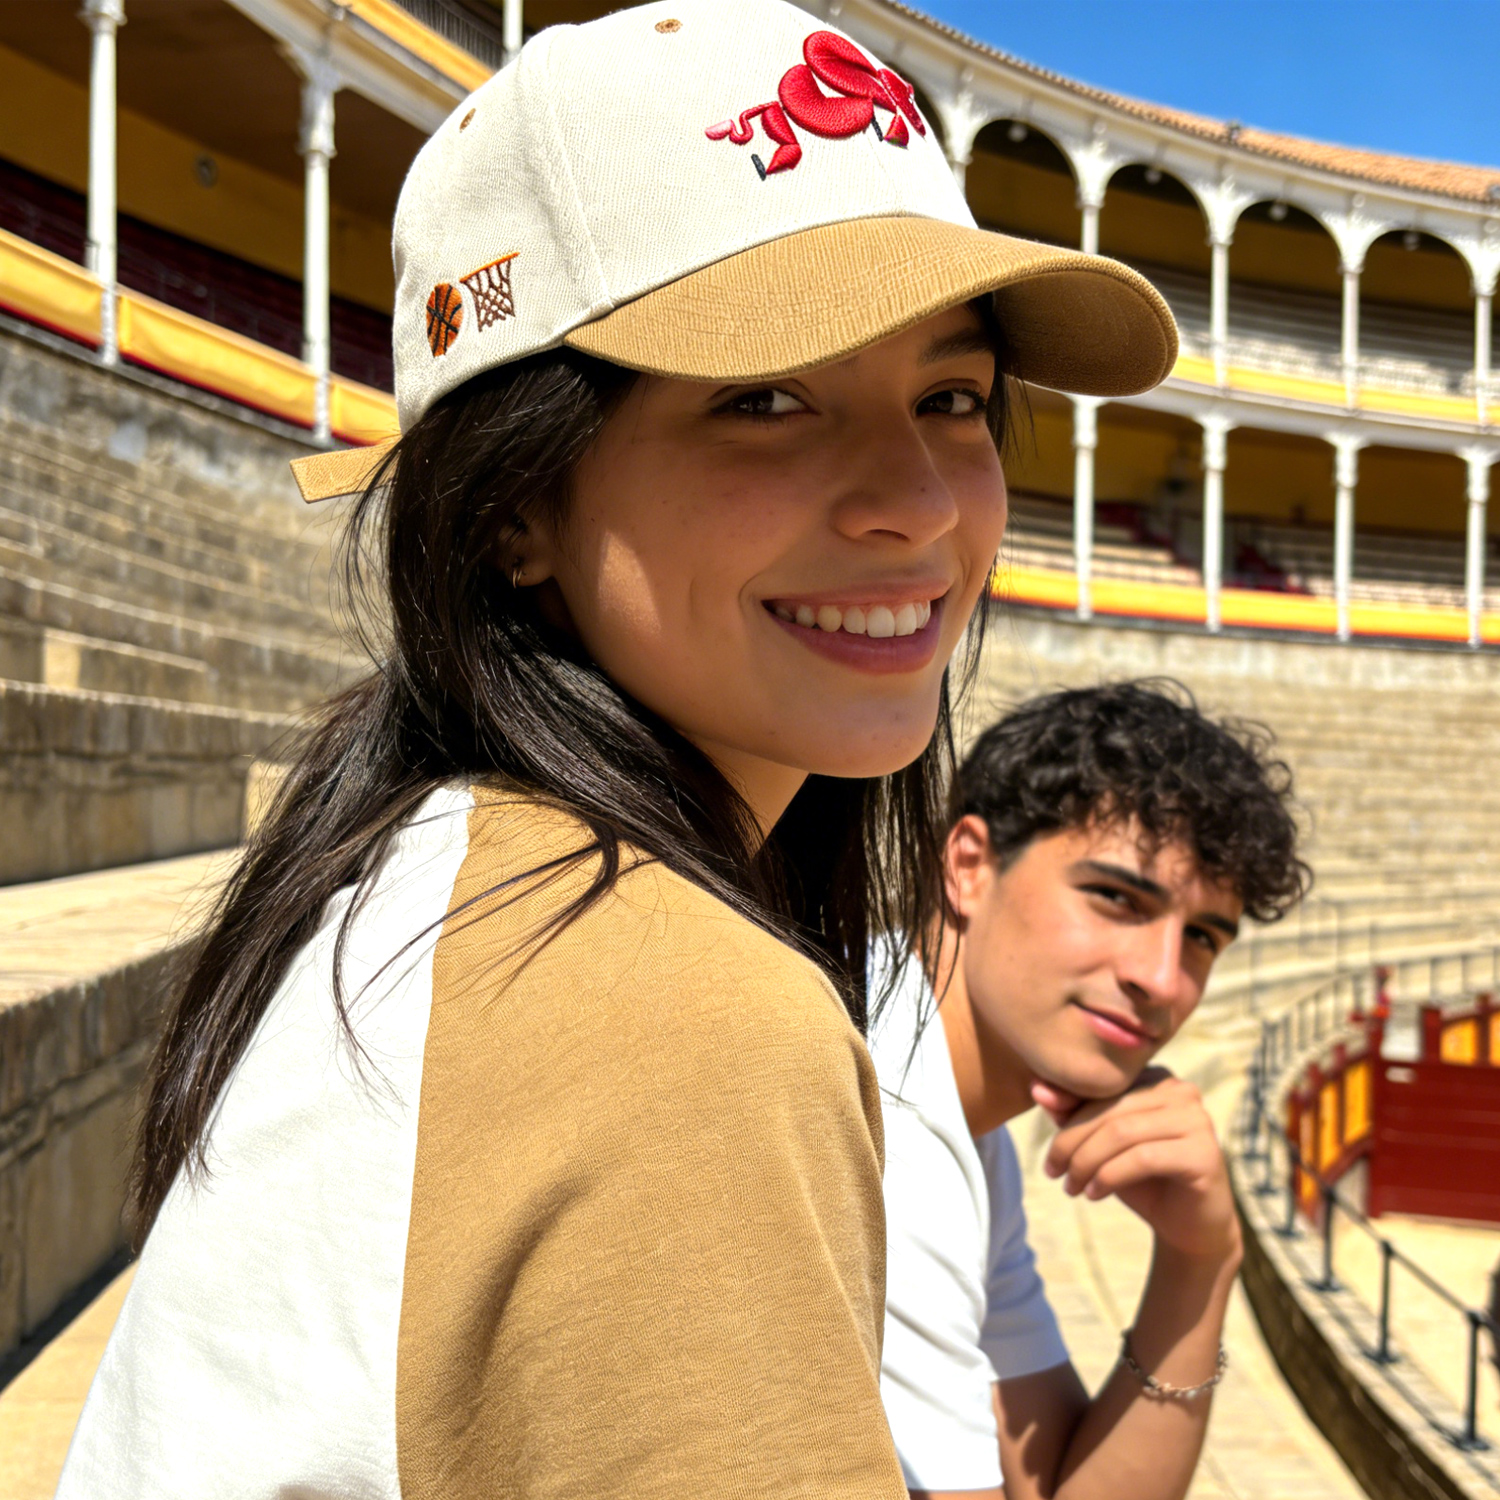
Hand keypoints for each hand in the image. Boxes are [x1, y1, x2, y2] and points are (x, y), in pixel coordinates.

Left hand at [1035, 1069, 1240, 1264]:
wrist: (1191, 1228)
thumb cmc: (1143, 1179)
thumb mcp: (1102, 1145)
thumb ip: (1074, 1114)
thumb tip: (1037, 1089)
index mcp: (1156, 1078)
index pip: (1101, 1090)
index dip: (1066, 1119)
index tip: (1048, 1158)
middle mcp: (1181, 1091)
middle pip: (1109, 1111)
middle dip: (1072, 1144)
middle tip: (1053, 1173)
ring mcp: (1197, 1119)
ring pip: (1122, 1133)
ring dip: (1087, 1163)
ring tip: (1072, 1188)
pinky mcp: (1204, 1152)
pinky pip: (1144, 1157)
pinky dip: (1110, 1176)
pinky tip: (1095, 1194)